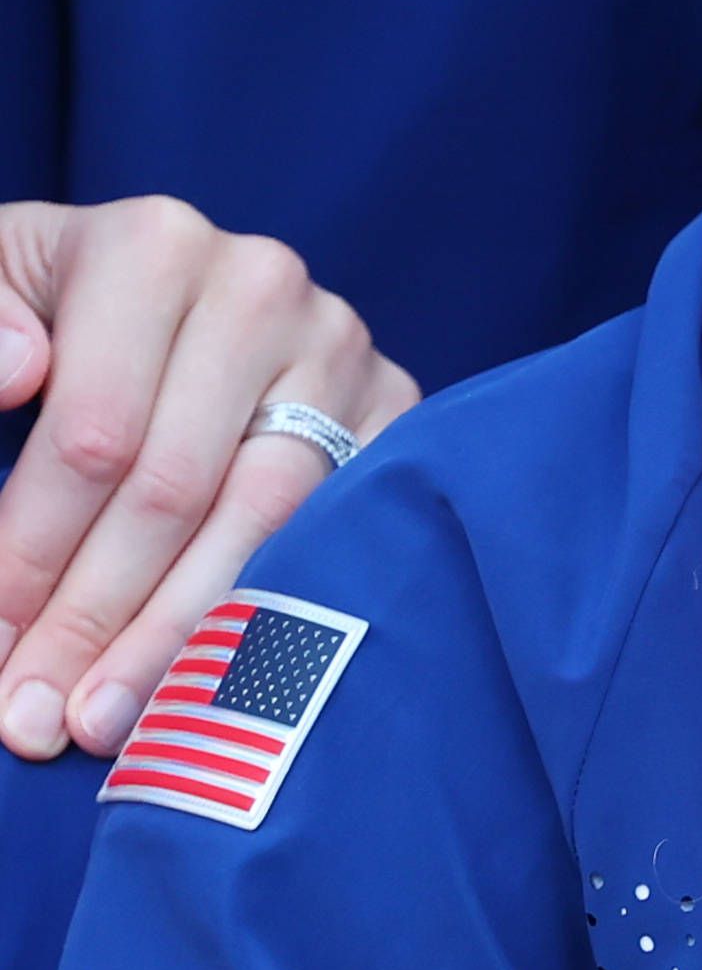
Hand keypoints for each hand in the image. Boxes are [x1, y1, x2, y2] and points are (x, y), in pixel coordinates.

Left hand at [0, 196, 412, 759]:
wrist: (148, 296)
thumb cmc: (39, 312)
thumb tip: (23, 371)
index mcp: (152, 245)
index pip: (93, 436)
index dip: (30, 556)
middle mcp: (264, 286)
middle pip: (177, 490)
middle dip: (96, 618)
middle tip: (38, 718)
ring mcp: (344, 348)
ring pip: (266, 523)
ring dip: (182, 638)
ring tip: (110, 723)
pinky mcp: (396, 407)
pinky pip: (340, 532)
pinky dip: (273, 611)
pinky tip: (213, 680)